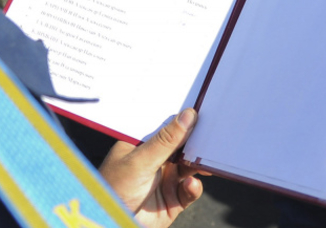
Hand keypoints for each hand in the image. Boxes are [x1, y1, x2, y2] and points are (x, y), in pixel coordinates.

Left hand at [99, 109, 203, 227]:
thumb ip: (166, 140)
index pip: (165, 127)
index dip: (182, 119)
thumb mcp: (140, 160)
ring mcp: (163, 181)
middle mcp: (153, 161)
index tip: (202, 109)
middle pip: (181, 147)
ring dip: (198, 164)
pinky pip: (190, 191)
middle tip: (212, 135)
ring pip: (189, 167)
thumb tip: (188, 115)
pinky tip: (191, 184)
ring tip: (206, 162)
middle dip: (196, 142)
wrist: (112, 223)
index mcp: (140, 146)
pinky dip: (194, 187)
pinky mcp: (173, 201)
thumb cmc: (114, 190)